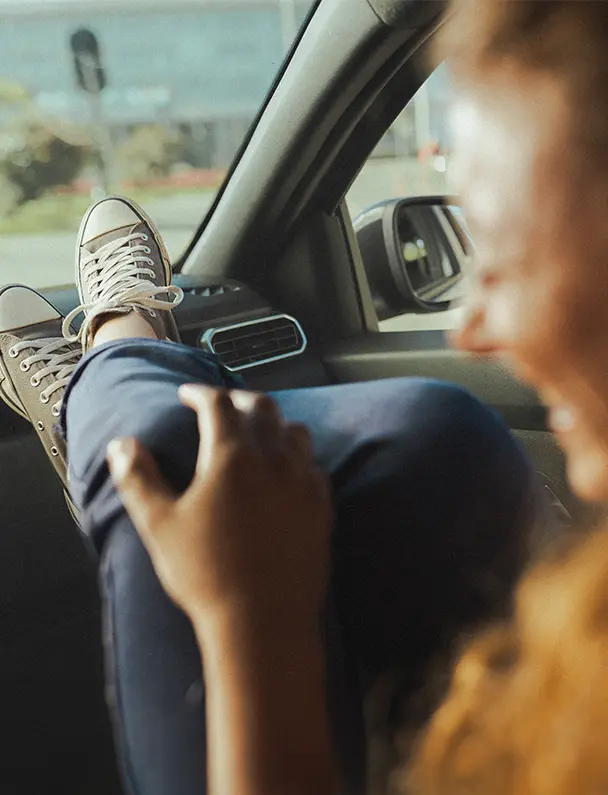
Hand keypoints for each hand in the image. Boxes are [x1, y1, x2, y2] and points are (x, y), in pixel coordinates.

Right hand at [106, 386, 332, 635]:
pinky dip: (297, 455)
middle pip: (263, 407)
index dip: (200, 393)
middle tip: (222, 406)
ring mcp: (303, 482)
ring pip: (295, 431)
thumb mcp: (159, 526)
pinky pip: (314, 464)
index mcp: (232, 458)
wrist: (263, 622)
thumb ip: (138, 479)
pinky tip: (286, 470)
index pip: (218, 404)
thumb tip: (122, 444)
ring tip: (257, 431)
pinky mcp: (322, 506)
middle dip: (239, 399)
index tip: (187, 394)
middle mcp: (274, 460)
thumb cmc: (205, 574)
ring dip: (274, 422)